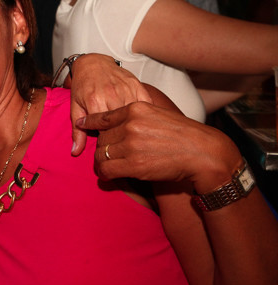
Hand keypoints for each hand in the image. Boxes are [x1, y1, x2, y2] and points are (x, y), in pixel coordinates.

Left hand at [68, 54, 151, 155]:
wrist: (93, 64)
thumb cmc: (83, 87)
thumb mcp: (75, 108)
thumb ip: (77, 131)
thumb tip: (76, 152)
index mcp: (95, 101)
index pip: (103, 130)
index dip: (105, 140)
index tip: (106, 142)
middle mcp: (111, 94)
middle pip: (121, 124)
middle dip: (120, 134)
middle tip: (119, 139)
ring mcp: (126, 89)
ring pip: (135, 115)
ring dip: (133, 125)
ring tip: (130, 132)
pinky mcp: (137, 84)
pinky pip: (146, 104)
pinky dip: (145, 114)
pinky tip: (142, 121)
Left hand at [77, 101, 240, 190]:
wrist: (202, 152)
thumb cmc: (182, 134)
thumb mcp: (157, 114)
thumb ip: (135, 116)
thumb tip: (114, 123)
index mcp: (136, 108)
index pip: (103, 116)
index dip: (90, 121)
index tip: (81, 123)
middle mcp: (131, 124)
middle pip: (101, 138)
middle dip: (100, 147)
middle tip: (103, 154)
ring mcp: (132, 144)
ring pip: (101, 154)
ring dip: (101, 162)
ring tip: (105, 167)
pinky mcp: (134, 164)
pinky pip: (107, 170)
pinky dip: (104, 174)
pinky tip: (108, 176)